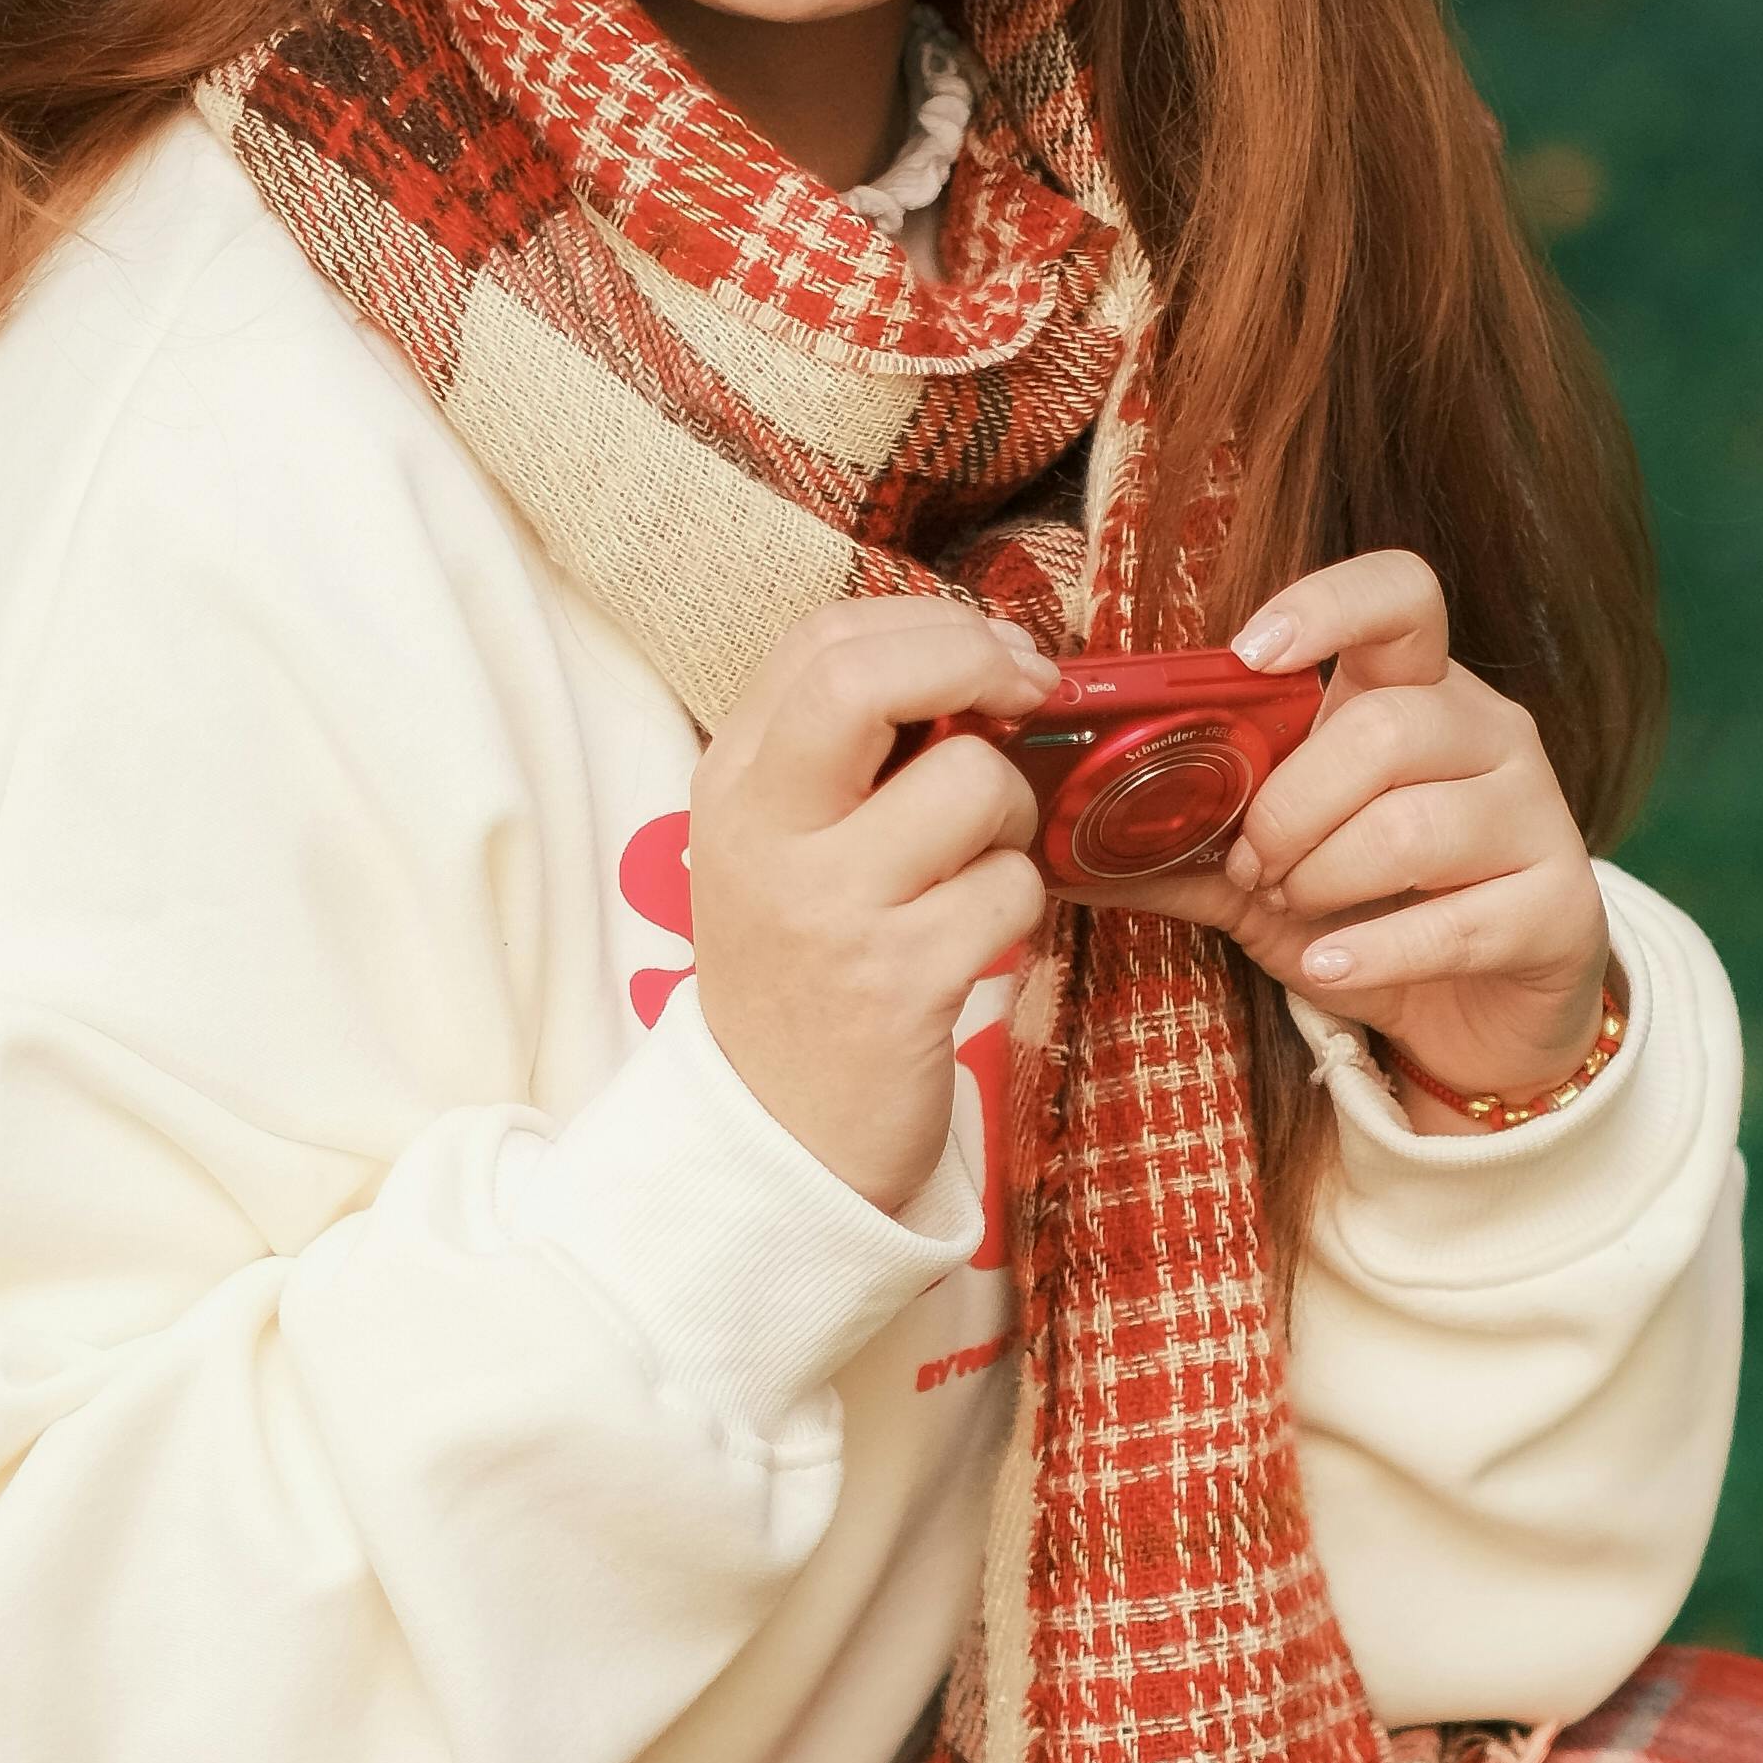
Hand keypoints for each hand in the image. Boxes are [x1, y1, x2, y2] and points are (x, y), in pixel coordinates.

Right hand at [685, 601, 1052, 1214]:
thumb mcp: (783, 845)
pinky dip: (1022, 906)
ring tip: (982, 864)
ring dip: (1015, 814)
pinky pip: (1012, 889)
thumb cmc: (807, 970)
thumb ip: (849, 750)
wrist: (778, 1137)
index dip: (932, 624)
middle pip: (866, 680)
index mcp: (734, 784)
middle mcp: (764, 836)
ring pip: (974, 785)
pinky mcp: (898, 983)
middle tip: (1028, 691)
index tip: (995, 653)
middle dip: (974, 661)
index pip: (823, 642)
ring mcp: (828, 910)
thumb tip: (985, 655)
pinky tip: (981, 938)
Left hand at [1196, 551, 1610, 1118]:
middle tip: (1254, 863)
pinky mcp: (1560, 905)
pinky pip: (1454, 921)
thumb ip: (1179, 846)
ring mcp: (1537, 815)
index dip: (1326, 604)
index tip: (1252, 656)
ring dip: (1325, 875)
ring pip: (1415, 821)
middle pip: (1385, 724)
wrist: (1479, 1023)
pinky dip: (1370, 948)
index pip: (1401, 593)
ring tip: (1295, 911)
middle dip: (1291, 804)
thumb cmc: (1369, 918)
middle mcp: (1489, 732)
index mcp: (1418, 693)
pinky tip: (1328, 963)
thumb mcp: (1265, 876)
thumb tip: (1048, 840)